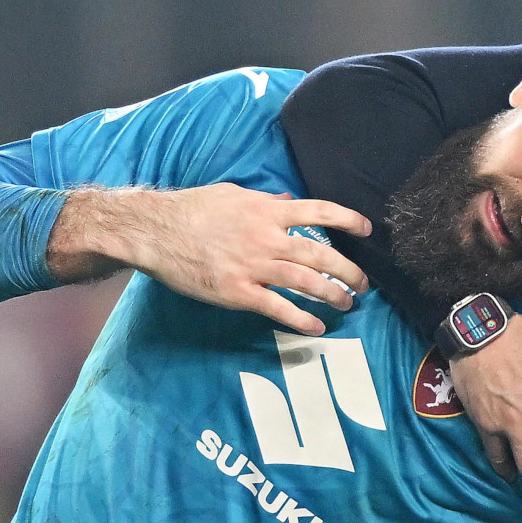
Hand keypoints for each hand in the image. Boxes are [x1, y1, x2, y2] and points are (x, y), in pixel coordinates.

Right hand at [48, 183, 370, 334]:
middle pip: (321, 253)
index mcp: (267, 211)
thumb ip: (264, 201)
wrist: (154, 231)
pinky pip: (277, 308)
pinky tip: (317, 327)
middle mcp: (266, 238)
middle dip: (348, 270)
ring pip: (306, 282)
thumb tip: (288, 201)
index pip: (319, 211)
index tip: (367, 229)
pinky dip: (301, 319)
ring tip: (348, 304)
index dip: (348, 219)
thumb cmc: (191, 209)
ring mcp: (253, 266)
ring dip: (333, 295)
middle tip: (364, 283)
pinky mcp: (237, 292)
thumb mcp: (232, 194)